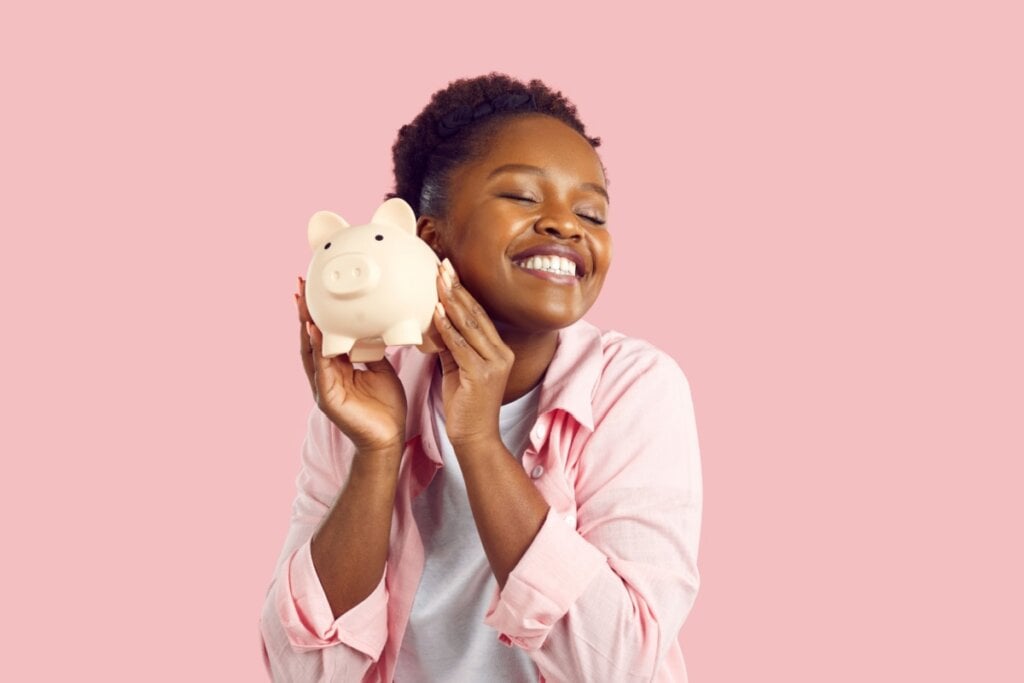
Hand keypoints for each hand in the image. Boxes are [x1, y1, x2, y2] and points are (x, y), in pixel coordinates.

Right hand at [294, 276, 407, 453]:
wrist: (389, 438)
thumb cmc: (385, 407)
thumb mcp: (381, 369)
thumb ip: (373, 349)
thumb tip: (376, 326)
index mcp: (337, 367)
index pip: (323, 334)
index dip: (317, 313)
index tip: (313, 289)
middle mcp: (326, 374)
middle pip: (310, 338)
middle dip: (304, 312)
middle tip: (300, 286)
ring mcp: (324, 387)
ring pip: (310, 351)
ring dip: (305, 326)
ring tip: (302, 303)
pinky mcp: (328, 398)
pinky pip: (321, 370)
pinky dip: (316, 350)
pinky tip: (314, 333)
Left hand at [432, 259, 514, 448]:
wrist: (475, 438)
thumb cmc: (465, 405)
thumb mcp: (457, 368)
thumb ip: (450, 345)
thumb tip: (435, 321)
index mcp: (498, 350)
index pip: (479, 314)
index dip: (463, 291)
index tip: (448, 271)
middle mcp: (501, 353)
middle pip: (477, 313)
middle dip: (458, 288)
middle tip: (443, 265)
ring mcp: (494, 363)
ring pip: (471, 325)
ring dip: (452, 301)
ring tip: (438, 279)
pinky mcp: (482, 375)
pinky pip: (462, 346)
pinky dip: (448, 328)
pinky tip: (437, 312)